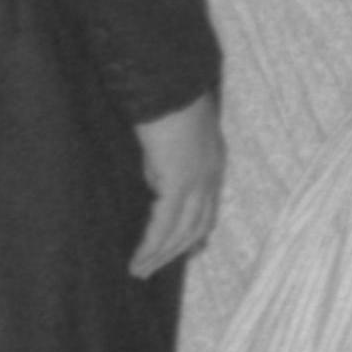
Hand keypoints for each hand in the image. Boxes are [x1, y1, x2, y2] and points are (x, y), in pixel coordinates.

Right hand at [129, 91, 223, 279]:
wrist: (170, 80)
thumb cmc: (165, 95)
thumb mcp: (170, 131)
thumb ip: (167, 158)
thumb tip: (155, 180)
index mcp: (213, 158)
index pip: (208, 205)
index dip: (195, 229)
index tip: (185, 249)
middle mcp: (211, 173)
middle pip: (199, 225)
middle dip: (176, 250)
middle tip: (153, 267)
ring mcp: (198, 179)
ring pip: (183, 232)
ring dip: (161, 255)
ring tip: (140, 270)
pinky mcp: (179, 182)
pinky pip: (165, 225)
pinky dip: (152, 245)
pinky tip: (139, 259)